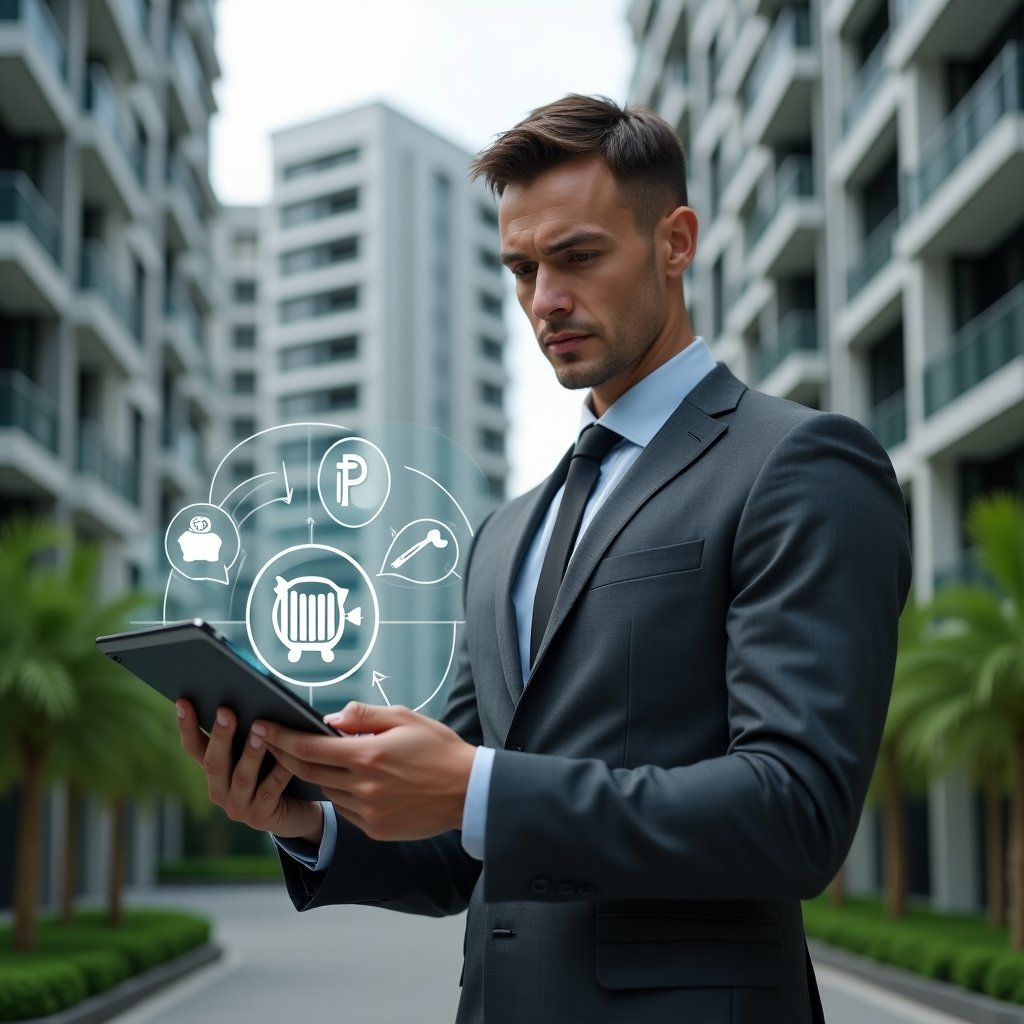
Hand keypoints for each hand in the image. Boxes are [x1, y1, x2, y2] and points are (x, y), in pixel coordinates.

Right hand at [175, 700, 323, 843]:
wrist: (294, 812)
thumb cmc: (274, 772)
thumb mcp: (257, 754)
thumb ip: (248, 734)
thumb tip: (251, 698)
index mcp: (214, 771)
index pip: (194, 747)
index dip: (187, 727)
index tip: (183, 702)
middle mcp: (220, 790)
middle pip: (214, 762)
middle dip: (220, 736)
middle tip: (226, 711)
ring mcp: (238, 807)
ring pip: (242, 777)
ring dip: (250, 753)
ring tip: (259, 730)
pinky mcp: (260, 817)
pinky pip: (270, 791)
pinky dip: (279, 773)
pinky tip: (287, 759)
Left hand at [258, 702, 475, 841]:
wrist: (468, 791)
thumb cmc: (438, 748)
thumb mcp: (404, 718)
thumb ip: (364, 716)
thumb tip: (329, 719)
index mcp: (368, 755)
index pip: (310, 746)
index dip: (282, 737)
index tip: (264, 727)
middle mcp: (364, 786)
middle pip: (309, 771)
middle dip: (286, 755)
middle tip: (272, 742)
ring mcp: (368, 812)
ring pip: (327, 790)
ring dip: (319, 774)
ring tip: (323, 759)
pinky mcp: (375, 830)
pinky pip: (346, 810)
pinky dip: (343, 794)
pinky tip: (354, 782)